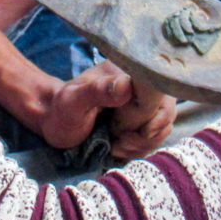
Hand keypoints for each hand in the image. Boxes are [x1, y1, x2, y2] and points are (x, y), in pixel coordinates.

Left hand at [38, 62, 177, 156]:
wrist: (55, 121)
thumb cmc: (61, 110)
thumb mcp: (73, 101)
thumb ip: (97, 91)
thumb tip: (127, 85)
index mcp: (126, 71)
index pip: (157, 92)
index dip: (148, 116)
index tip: (123, 132)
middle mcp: (139, 83)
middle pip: (165, 110)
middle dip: (145, 135)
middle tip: (118, 143)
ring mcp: (142, 101)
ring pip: (163, 125)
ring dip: (143, 144)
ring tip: (116, 146)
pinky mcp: (142, 118)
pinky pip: (156, 135)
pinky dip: (141, 148)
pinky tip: (120, 148)